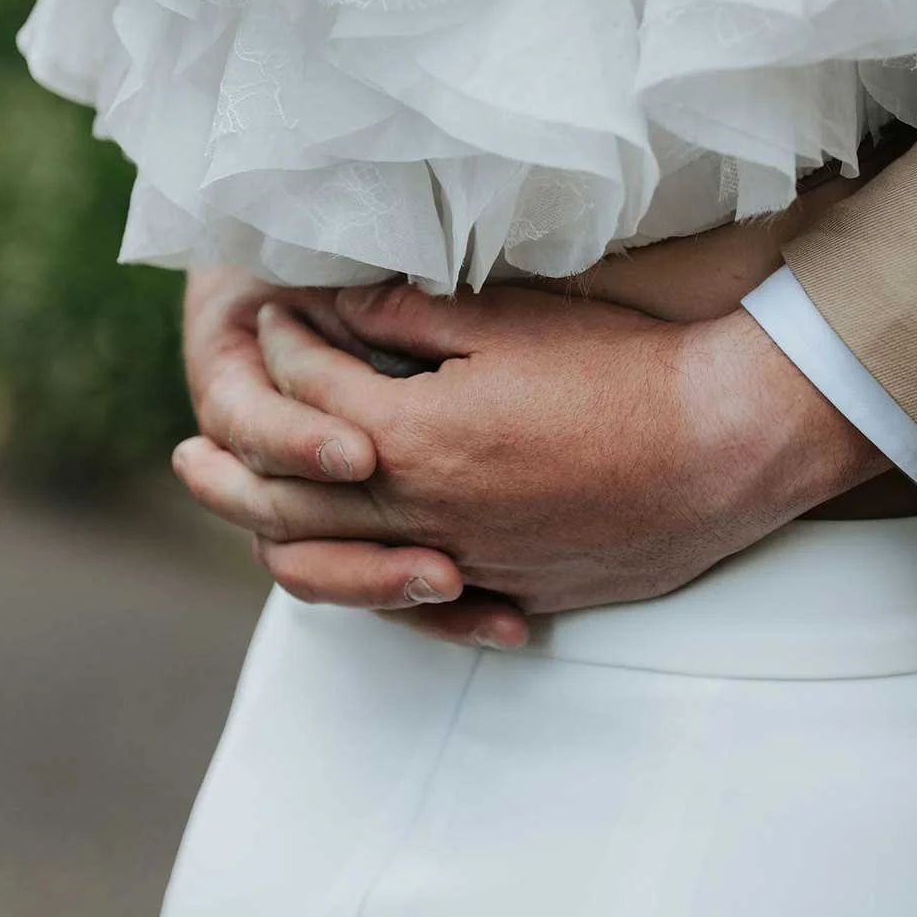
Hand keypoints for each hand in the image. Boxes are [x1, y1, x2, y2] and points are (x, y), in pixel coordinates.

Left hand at [172, 280, 888, 646]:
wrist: (728, 446)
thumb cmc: (624, 370)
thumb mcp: (511, 320)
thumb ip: (410, 316)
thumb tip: (342, 304)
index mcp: (414, 440)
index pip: (311, 397)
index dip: (287, 348)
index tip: (280, 316)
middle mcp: (427, 517)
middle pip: (293, 506)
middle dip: (232, 473)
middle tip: (188, 458)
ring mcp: (473, 565)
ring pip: (344, 574)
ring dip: (283, 546)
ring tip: (249, 532)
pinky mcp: (519, 592)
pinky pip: (422, 613)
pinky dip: (377, 593)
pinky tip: (369, 577)